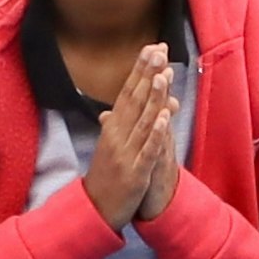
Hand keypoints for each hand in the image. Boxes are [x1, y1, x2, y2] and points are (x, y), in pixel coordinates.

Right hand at [92, 42, 182, 228]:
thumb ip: (128, 125)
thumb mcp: (115, 147)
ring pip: (142, 120)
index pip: (128, 92)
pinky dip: (155, 132)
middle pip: (134, 99)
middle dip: (146, 74)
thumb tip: (140, 107)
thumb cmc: (108, 177)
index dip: (140, 71)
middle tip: (156, 49)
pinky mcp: (135, 171)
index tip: (149, 48)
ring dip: (152, 96)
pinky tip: (162, 116)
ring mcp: (126, 153)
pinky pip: (147, 149)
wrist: (96, 210)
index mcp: (113, 129)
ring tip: (161, 73)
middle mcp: (117, 136)